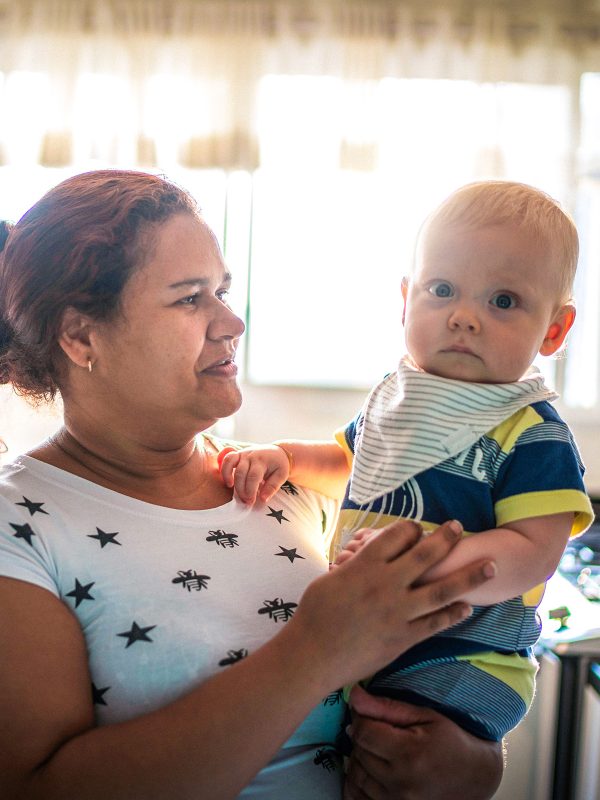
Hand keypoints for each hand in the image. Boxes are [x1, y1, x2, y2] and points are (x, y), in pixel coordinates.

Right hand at [219, 445, 289, 503]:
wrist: (278, 451)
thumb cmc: (279, 465)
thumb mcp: (281, 475)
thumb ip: (272, 487)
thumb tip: (263, 499)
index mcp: (262, 461)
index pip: (253, 476)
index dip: (250, 490)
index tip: (251, 501)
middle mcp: (251, 455)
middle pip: (240, 472)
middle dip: (241, 489)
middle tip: (245, 501)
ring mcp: (243, 453)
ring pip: (229, 461)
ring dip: (227, 475)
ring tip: (230, 487)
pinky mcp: (237, 454)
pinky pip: (226, 458)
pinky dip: (223, 467)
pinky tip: (227, 479)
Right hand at [290, 519, 496, 690]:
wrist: (314, 656)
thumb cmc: (313, 615)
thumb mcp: (329, 578)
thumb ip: (353, 565)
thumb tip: (362, 556)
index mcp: (366, 565)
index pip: (398, 535)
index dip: (411, 527)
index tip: (418, 528)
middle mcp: (387, 584)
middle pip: (426, 554)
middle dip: (447, 538)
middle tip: (460, 527)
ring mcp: (399, 612)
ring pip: (443, 590)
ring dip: (469, 576)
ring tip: (490, 565)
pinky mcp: (405, 637)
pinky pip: (436, 623)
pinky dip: (454, 614)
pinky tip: (468, 608)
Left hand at [343, 685, 503, 799]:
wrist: (476, 776)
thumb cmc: (452, 740)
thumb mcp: (424, 715)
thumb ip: (387, 707)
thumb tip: (354, 695)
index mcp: (409, 754)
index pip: (363, 732)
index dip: (360, 718)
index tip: (368, 713)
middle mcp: (400, 782)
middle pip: (358, 753)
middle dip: (361, 737)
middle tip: (375, 728)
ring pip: (356, 775)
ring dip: (359, 758)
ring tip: (375, 748)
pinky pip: (358, 798)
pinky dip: (358, 782)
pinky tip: (370, 769)